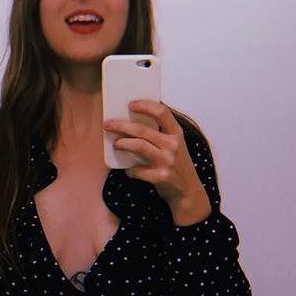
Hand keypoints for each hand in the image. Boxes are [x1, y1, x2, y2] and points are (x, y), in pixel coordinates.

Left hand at [103, 100, 211, 223]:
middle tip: (108, 124)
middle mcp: (173, 145)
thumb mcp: (175, 145)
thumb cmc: (177, 165)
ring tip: (115, 144)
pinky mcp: (160, 177)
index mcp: (177, 134)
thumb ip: (161, 133)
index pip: (162, 112)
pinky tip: (128, 169)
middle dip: (121, 125)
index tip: (130, 104)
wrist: (187, 191)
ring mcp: (167, 161)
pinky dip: (129, 170)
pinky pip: (137, 170)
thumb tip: (134, 119)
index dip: (145, 106)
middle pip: (142, 130)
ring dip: (122, 143)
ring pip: (138, 146)